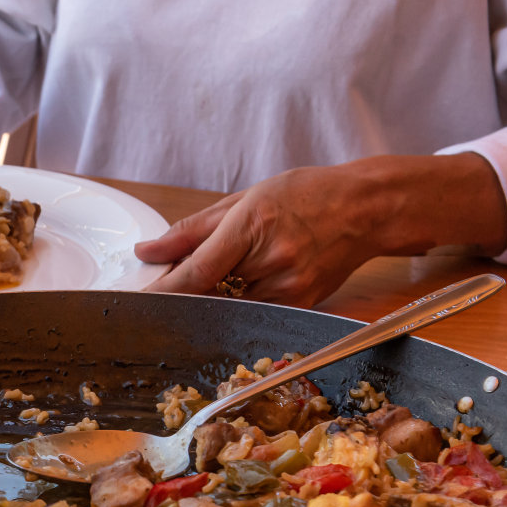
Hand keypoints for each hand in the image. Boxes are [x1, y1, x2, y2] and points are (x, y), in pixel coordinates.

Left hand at [134, 154, 506, 305]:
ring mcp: (289, 288)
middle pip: (208, 292)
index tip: (139, 298)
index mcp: (252, 227)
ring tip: (232, 269)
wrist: (366, 209)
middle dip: (188, 290)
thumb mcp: (244, 199)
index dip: (164, 289)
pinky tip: (250, 279)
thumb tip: (148, 250)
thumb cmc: (307, 195)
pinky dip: (240, 300)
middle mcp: (271, 261)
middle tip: (174, 283)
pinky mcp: (300, 305)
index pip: (196, 271)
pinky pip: (254, 311)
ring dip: (215, 295)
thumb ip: (192, 230)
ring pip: (229, 305)